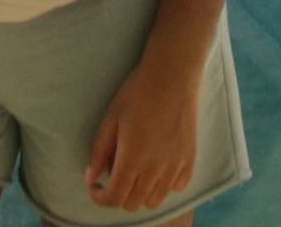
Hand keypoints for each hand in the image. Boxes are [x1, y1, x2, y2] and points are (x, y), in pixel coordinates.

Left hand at [84, 56, 199, 212]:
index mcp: (132, 159)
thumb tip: (89, 178)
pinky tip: (157, 168)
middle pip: (133, 203)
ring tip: (135, 173)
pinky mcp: (190, 160)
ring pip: (155, 200)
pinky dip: (164, 185)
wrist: (172, 76)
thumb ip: (99, 152)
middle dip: (118, 195)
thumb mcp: (110, 120)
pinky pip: (176, 187)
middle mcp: (155, 169)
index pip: (114, 198)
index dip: (100, 198)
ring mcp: (176, 166)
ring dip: (141, 194)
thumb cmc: (137, 94)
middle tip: (113, 177)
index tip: (96, 187)